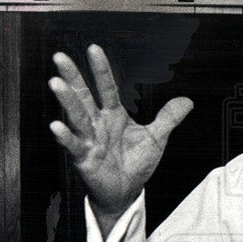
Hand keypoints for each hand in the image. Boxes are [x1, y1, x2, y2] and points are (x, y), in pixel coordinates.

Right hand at [48, 44, 192, 229]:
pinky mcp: (84, 159)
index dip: (101, 70)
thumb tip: (186, 101)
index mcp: (114, 116)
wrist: (126, 192)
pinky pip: (74, 145)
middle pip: (84, 97)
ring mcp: (89, 140)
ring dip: (67, 101)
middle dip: (73, 78)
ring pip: (77, 117)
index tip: (94, 49)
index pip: (107, 88)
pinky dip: (65, 136)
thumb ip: (168, 118)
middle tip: (60, 57)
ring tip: (56, 84)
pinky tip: (57, 125)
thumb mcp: (156, 138)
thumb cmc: (135, 164)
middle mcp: (98, 125)